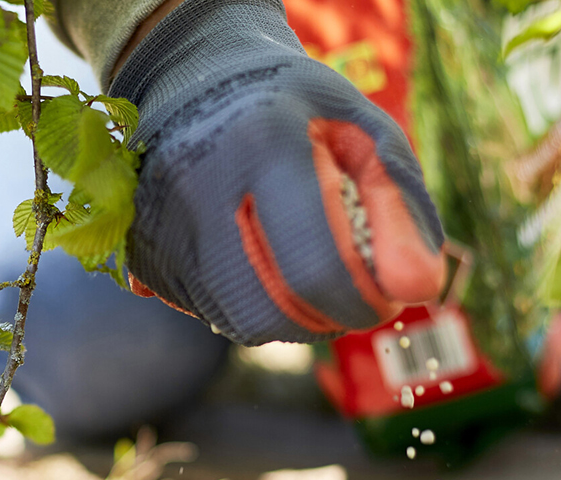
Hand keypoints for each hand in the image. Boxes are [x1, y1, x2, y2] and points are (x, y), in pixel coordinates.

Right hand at [111, 0, 446, 345]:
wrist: (191, 74)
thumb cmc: (292, 105)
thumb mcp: (363, 130)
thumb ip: (401, 205)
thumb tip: (422, 289)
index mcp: (262, 144)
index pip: (315, 268)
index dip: (361, 304)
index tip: (385, 301)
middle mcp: (196, 188)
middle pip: (272, 313)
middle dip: (326, 319)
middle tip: (349, 291)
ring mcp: (158, 224)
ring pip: (238, 323)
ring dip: (289, 318)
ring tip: (305, 269)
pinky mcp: (138, 252)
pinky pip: (205, 314)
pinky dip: (245, 306)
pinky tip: (256, 262)